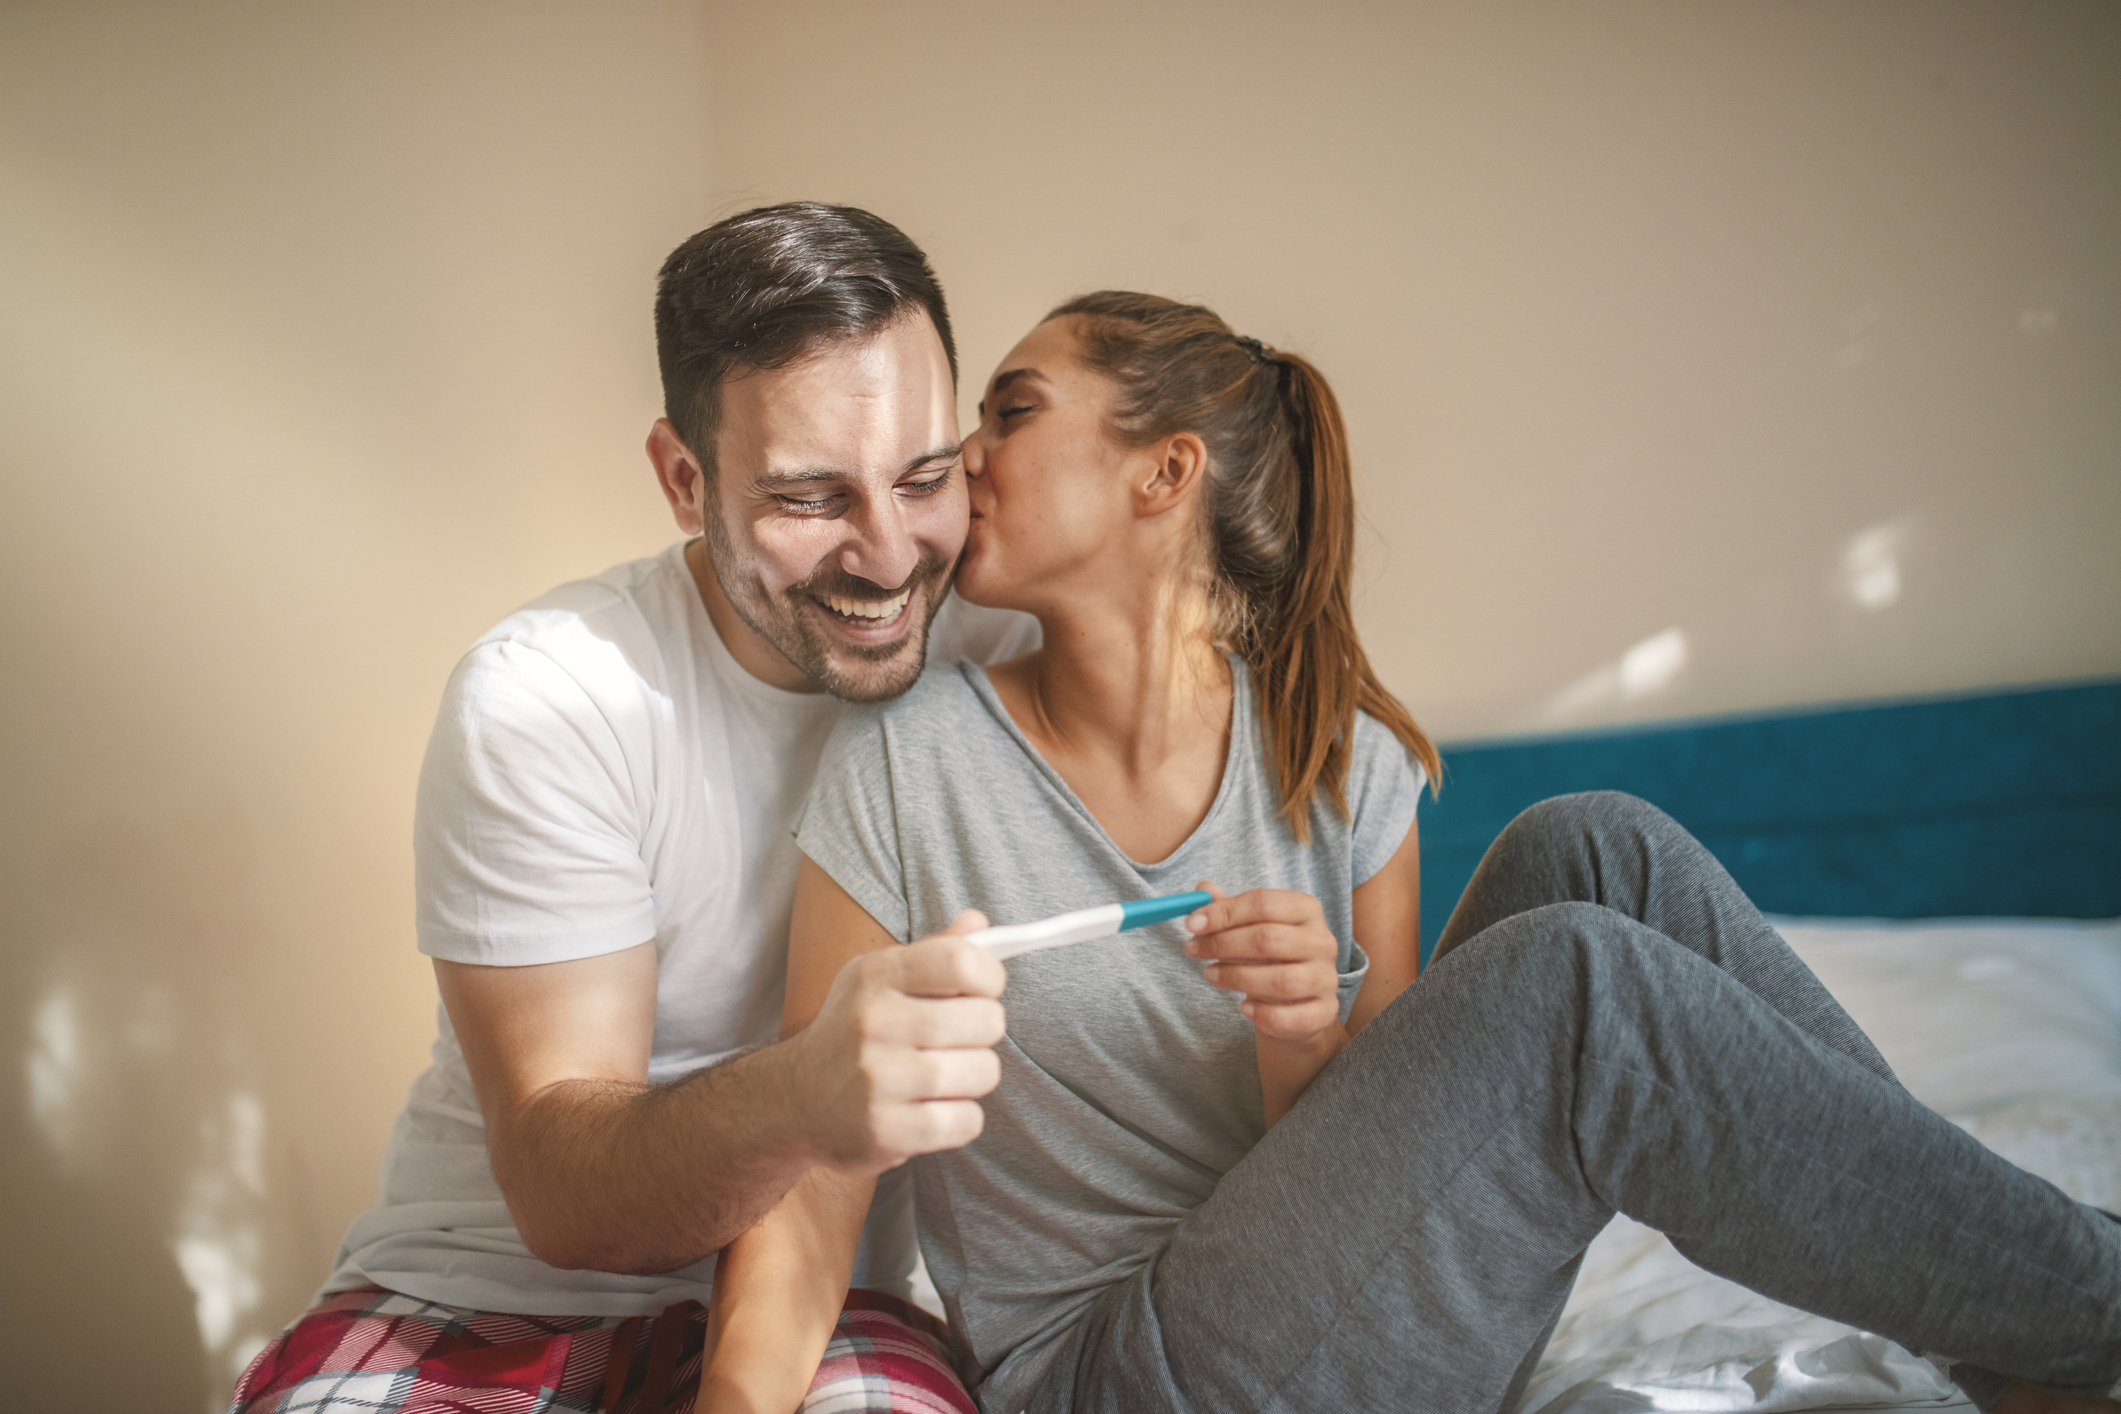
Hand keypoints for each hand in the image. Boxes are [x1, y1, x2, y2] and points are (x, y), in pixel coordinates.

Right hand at [794, 911, 1006, 1174]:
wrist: (794, 1102)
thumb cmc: (853, 1032)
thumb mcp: (880, 979)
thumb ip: (933, 951)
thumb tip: (978, 922)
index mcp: (876, 975)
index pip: (963, 961)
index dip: (989, 977)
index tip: (981, 990)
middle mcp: (875, 1022)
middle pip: (987, 1020)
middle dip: (983, 1032)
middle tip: (957, 1039)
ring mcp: (879, 1079)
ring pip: (984, 1072)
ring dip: (973, 1077)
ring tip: (942, 1076)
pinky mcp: (887, 1130)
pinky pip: (968, 1121)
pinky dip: (960, 1119)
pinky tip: (931, 1108)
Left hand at [1183, 883, 1341, 1045]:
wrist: (1298, 999)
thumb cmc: (1271, 956)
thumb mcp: (1250, 927)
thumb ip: (1228, 909)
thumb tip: (1202, 889)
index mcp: (1306, 910)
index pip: (1263, 903)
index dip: (1224, 912)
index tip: (1192, 924)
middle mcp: (1322, 941)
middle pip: (1269, 938)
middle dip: (1223, 944)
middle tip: (1193, 950)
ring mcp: (1327, 978)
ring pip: (1281, 980)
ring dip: (1237, 978)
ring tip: (1211, 974)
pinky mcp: (1324, 1011)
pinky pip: (1293, 1016)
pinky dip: (1263, 1014)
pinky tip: (1243, 1007)